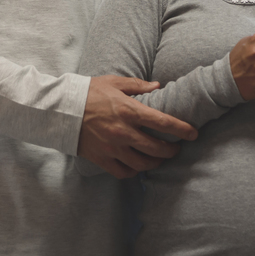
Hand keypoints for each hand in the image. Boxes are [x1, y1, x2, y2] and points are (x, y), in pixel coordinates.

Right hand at [77, 76, 198, 178]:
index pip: (163, 123)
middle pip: (157, 148)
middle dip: (171, 151)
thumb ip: (138, 86)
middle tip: (176, 148)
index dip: (182, 130)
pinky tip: (137, 165)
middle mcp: (123, 132)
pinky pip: (124, 172)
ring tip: (159, 158)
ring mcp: (112, 148)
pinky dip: (134, 171)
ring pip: (143, 163)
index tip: (193, 134)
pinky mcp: (102, 159)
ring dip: (155, 162)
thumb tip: (158, 86)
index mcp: (129, 111)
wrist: (61, 109)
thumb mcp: (114, 83)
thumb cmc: (88, 92)